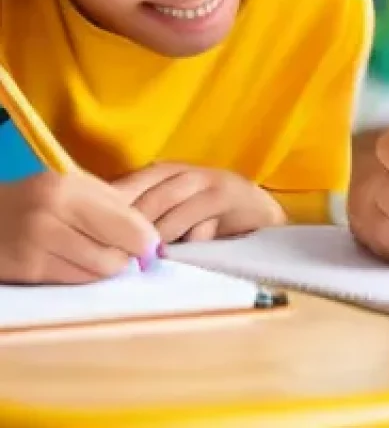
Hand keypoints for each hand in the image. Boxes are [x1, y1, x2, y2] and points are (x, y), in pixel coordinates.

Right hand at [0, 171, 158, 284]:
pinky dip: (88, 276)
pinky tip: (84, 265)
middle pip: (114, 250)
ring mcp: (36, 246)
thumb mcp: (73, 188)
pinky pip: (75, 280)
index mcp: (69, 188)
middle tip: (132, 255)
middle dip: (130, 257)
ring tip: (107, 257)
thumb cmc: (38, 200)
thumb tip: (150, 236)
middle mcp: (52, 215)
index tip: (154, 246)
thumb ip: (111, 204)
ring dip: (110, 269)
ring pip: (97, 270)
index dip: (146, 239)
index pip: (126, 221)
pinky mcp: (27, 271)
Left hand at [112, 163, 285, 242]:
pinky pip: (195, 213)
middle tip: (112, 254)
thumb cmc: (210, 221)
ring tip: (140, 257)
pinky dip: (182, 234)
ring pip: (164, 201)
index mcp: (163, 173)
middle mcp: (182, 170)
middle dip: (124, 225)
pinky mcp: (225, 193)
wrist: (260, 215)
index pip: (124, 186)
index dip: (105, 209)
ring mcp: (205, 179)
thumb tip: (105, 244)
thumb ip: (148, 221)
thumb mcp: (174, 218)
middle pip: (141, 193)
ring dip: (150, 232)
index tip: (90, 237)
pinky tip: (175, 250)